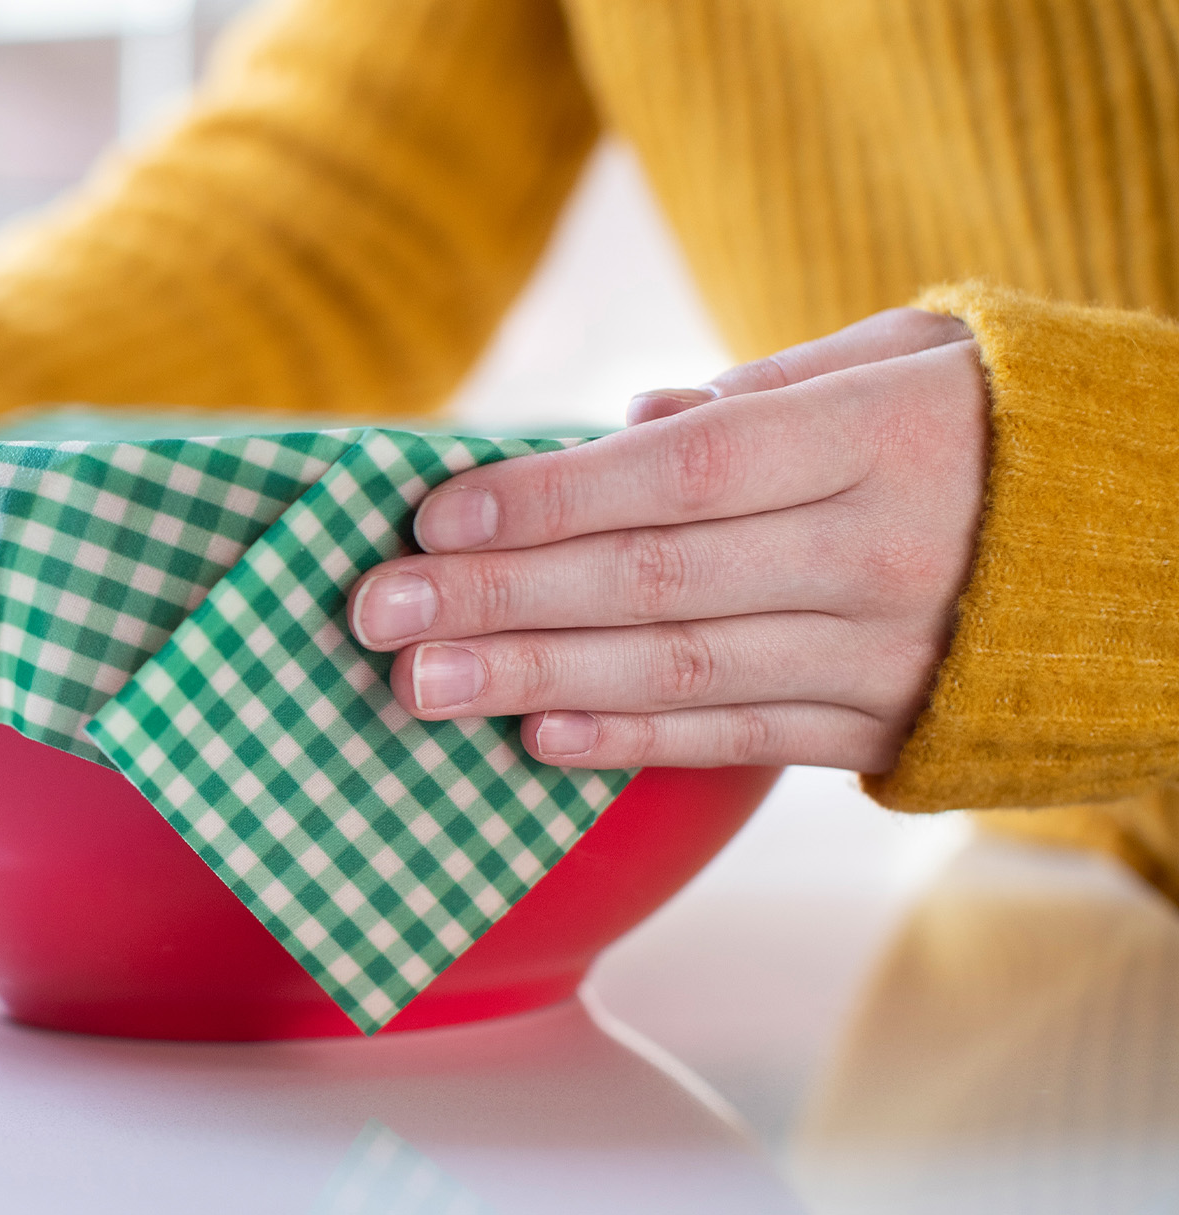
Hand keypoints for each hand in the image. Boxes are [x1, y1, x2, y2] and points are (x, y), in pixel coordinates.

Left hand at [346, 308, 988, 770]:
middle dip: (501, 599)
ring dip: (535, 682)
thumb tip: (624, 427)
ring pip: (684, 672)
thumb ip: (763, 392)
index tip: (433, 513)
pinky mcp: (886, 730)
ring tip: (418, 686)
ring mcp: (885, 655)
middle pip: (657, 581)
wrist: (1161, 550)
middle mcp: (879, 553)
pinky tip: (535, 737)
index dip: (550, 499)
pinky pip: (740, 740)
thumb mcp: (905, 359)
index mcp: (877, 438)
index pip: (683, 474)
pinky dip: (633, 740)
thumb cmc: (992, 426)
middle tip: (377, 611)